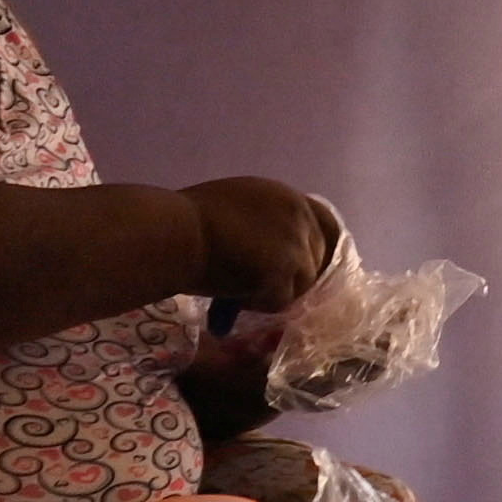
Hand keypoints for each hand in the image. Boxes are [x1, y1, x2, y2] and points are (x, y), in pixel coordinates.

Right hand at [183, 176, 339, 311]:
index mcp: (287, 197)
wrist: (175, 233)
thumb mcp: (236, 210)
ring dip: (273, 292)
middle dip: (293, 277)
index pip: (326, 224)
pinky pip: (282, 300)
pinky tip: (234, 296)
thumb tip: (275, 258)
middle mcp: (299, 214)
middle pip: (316, 258)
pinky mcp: (286, 268)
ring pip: (303, 283)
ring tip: (238, 289)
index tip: (304, 269)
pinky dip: (259, 304)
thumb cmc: (188, 222)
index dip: (317, 249)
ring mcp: (296, 241)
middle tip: (262, 288)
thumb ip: (264, 225)